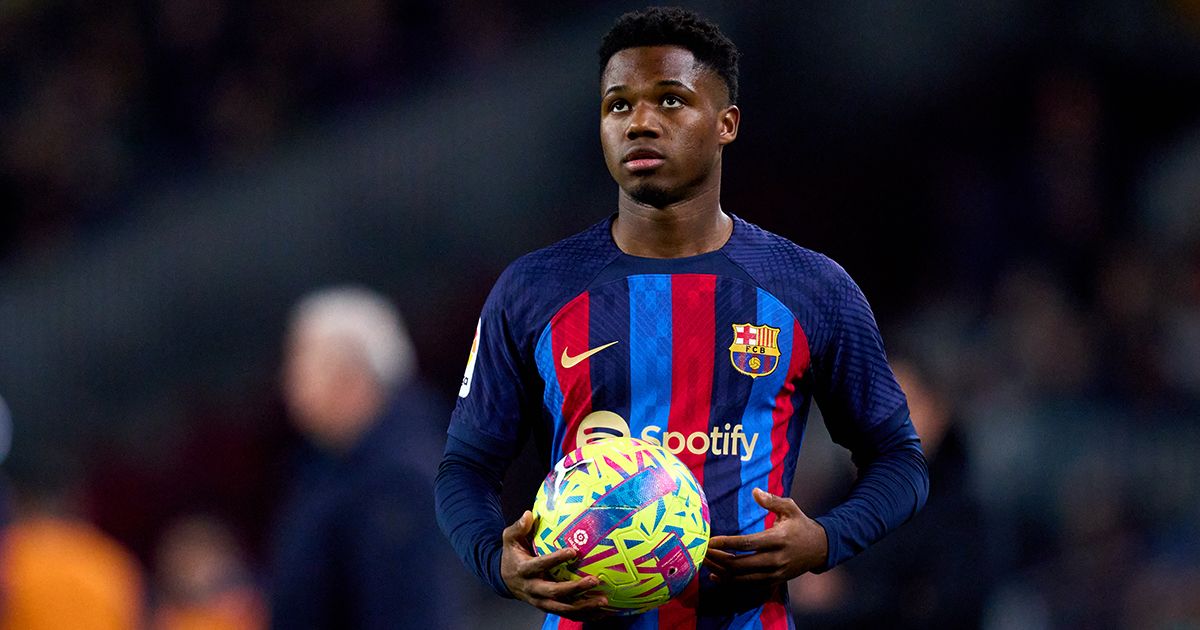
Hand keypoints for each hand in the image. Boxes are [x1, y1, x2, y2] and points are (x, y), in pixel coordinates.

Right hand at [500, 511, 610, 620]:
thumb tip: (528, 514)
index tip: (573, 551)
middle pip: (555, 592)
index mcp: (524, 570)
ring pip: (563, 608)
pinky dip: (585, 615)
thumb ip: (518, 527)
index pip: (540, 565)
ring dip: (584, 606)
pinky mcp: (548, 608)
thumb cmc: (513, 555)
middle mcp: (533, 588)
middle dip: (575, 589)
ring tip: (603, 600)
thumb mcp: (510, 539)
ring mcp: (541, 601)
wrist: (505, 580)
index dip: (556, 559)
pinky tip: (602, 612)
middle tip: (594, 581)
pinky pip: (568, 615)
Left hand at [704, 488, 827, 585]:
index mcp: (778, 539)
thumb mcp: (791, 508)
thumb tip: (755, 491)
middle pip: (741, 564)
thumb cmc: (802, 525)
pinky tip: (715, 576)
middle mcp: (775, 559)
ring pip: (741, 577)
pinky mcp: (773, 581)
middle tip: (702, 552)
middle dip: (718, 559)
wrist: (820, 549)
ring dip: (721, 571)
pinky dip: (729, 582)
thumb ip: (772, 500)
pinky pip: (747, 585)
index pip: (748, 543)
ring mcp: (774, 573)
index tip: (710, 541)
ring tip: (705, 562)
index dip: (727, 543)